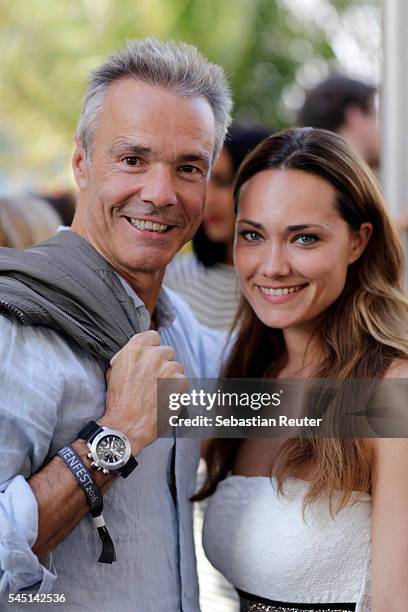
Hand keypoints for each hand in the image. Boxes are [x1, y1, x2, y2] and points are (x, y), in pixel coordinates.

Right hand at [101, 330, 186, 453]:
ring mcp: (168, 368)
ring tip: (157, 393)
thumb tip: (140, 352)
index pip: (153, 336)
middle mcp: (153, 355)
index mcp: (135, 349)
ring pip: (176, 367)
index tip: (149, 358)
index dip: (152, 348)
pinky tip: (165, 399)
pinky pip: (183, 382)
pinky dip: (177, 390)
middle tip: (153, 380)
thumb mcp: (114, 370)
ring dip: (170, 377)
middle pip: (166, 351)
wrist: (126, 425)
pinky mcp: (180, 383)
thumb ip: (128, 356)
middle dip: (162, 363)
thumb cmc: (118, 400)